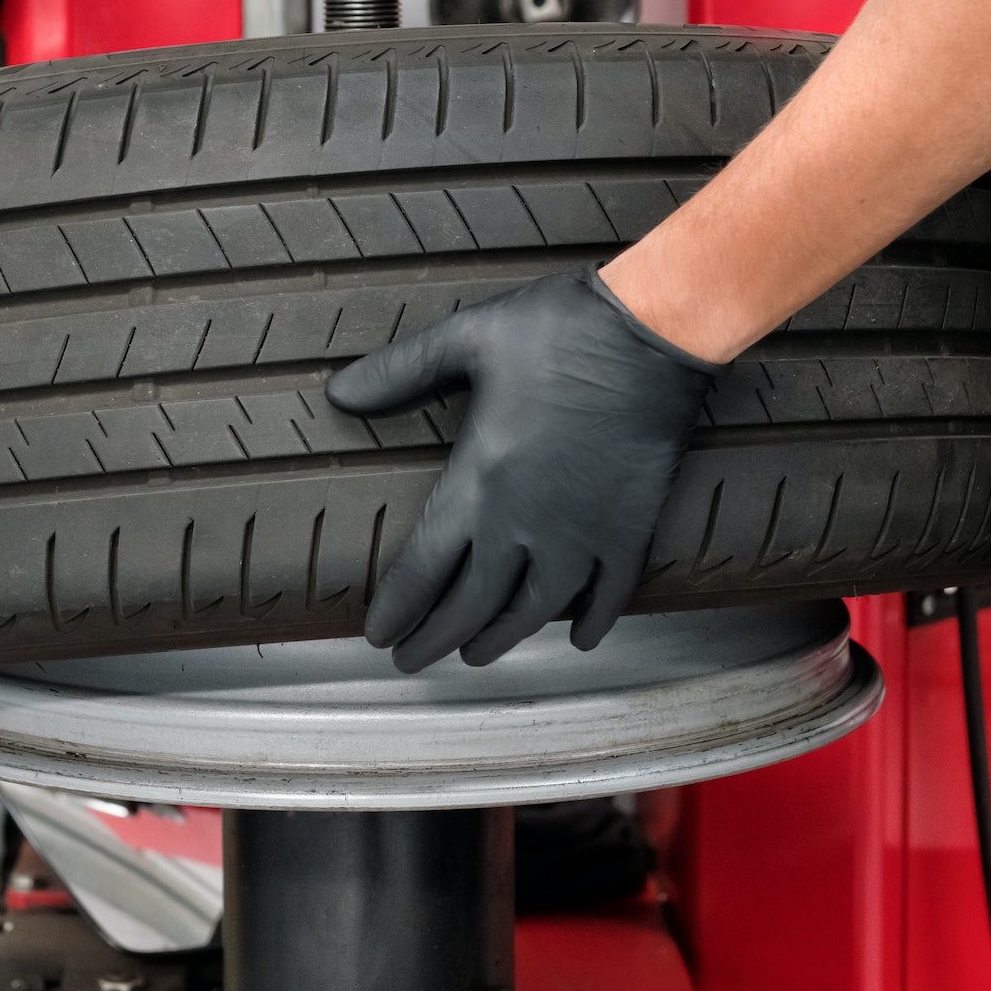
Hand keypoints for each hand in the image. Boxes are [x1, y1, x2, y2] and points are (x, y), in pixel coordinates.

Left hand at [324, 270, 722, 671]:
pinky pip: (610, 596)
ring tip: (477, 655)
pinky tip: (578, 639)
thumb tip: (338, 394)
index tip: (379, 635)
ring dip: (501, 639)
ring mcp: (582, 534)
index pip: (423, 568)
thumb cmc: (558, 330)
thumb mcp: (467, 338)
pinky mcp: (631, 529)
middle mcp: (524, 523)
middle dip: (436, 638)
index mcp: (478, 480)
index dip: (398, 608)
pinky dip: (592, 622)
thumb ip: (400, 371)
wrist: (653, 332)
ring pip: (534, 612)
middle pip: (471, 604)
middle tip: (411, 661)